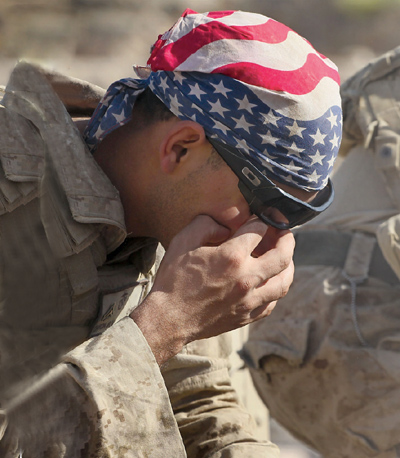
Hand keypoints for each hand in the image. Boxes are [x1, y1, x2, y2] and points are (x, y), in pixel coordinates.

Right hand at [130, 215, 294, 364]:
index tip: (262, 215)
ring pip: (284, 282)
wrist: (169, 319)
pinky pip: (273, 302)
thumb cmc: (174, 280)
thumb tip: (224, 225)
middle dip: (287, 238)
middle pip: (282, 255)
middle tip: (284, 231)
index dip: (262, 219)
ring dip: (288, 265)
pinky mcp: (247, 316)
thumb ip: (205, 224)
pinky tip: (271, 282)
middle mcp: (247, 278)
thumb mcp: (183, 241)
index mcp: (231, 256)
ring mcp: (249, 300)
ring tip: (284, 257)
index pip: (259, 230)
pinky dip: (276, 288)